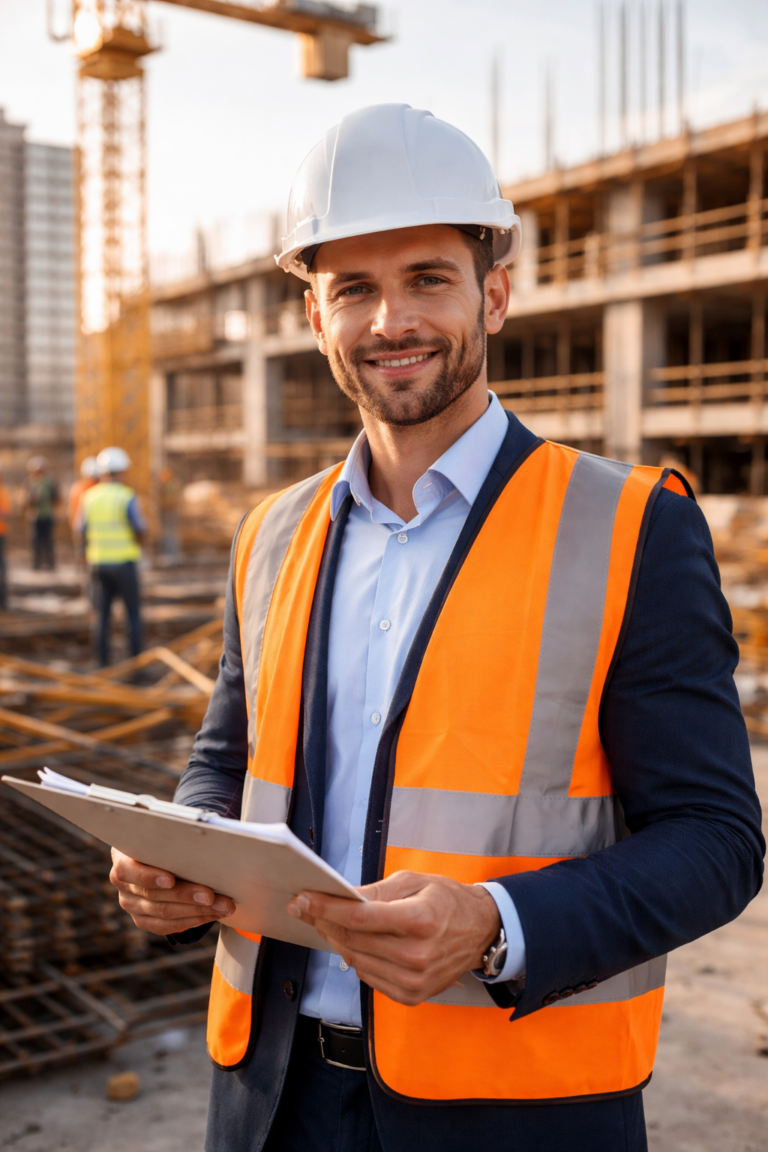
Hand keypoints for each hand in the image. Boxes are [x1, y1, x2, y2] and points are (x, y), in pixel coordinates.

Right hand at [109, 847, 235, 935]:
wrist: (155, 857)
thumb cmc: (163, 842)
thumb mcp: (162, 836)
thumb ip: (172, 839)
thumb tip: (202, 837)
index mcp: (123, 859)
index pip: (129, 870)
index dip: (150, 876)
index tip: (171, 879)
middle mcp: (124, 885)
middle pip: (154, 896)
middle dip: (187, 896)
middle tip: (212, 895)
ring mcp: (132, 906)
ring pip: (165, 914)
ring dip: (198, 911)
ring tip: (223, 906)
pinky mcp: (144, 920)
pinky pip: (168, 926)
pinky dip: (193, 920)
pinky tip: (212, 914)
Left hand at [287, 870, 500, 1005]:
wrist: (481, 932)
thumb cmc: (447, 900)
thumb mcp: (415, 882)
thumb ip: (376, 892)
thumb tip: (341, 898)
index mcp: (419, 920)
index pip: (359, 917)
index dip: (326, 908)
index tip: (302, 900)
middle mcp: (416, 955)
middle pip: (353, 940)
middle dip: (323, 921)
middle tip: (304, 907)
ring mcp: (414, 980)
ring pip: (356, 960)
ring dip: (336, 940)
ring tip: (325, 922)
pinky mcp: (411, 995)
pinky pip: (368, 977)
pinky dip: (355, 958)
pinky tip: (351, 941)